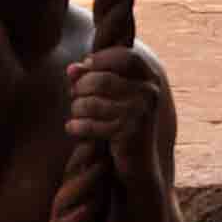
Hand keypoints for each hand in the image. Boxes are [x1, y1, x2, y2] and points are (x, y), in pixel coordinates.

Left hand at [69, 43, 170, 175]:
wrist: (139, 164)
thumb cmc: (122, 124)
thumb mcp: (114, 97)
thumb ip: (94, 77)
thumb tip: (72, 68)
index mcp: (150, 79)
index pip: (126, 56)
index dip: (102, 58)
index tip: (85, 65)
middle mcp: (149, 93)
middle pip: (102, 80)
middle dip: (80, 87)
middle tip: (73, 95)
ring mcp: (140, 114)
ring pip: (93, 103)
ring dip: (76, 108)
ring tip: (74, 114)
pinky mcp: (129, 134)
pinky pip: (91, 124)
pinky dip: (76, 126)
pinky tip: (72, 128)